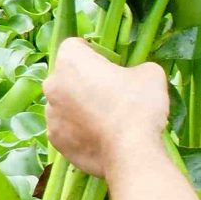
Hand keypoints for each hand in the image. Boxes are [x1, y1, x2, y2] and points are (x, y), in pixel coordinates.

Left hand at [44, 40, 168, 178]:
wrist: (131, 152)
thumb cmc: (138, 105)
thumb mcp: (150, 72)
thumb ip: (134, 68)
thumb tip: (132, 76)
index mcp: (70, 60)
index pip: (76, 47)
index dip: (95, 54)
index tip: (111, 67)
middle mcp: (52, 85)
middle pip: (67, 77)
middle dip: (84, 82)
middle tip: (111, 94)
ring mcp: (51, 115)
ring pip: (66, 105)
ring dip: (80, 108)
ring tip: (107, 121)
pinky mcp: (56, 141)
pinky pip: (67, 130)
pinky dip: (80, 132)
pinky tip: (101, 138)